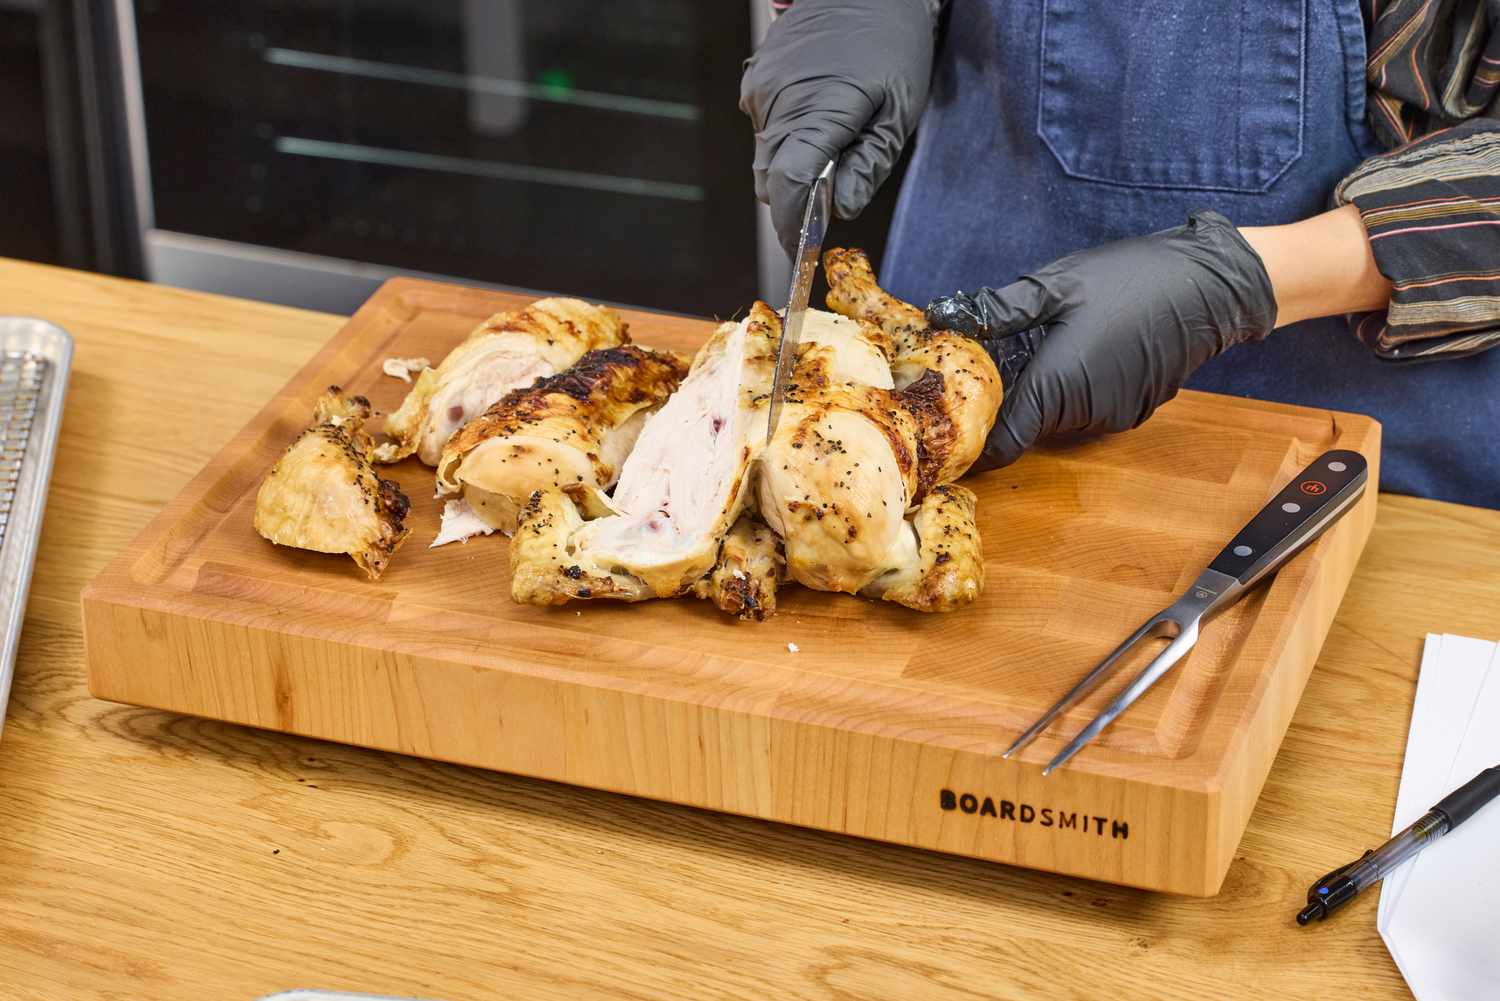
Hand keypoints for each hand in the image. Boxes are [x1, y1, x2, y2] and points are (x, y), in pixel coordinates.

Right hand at [740, 0, 937, 256]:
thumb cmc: (891, 41)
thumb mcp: (899, 110)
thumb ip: (869, 165)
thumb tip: (840, 210)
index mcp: (815, 112)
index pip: (788, 188)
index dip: (793, 228)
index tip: (802, 254)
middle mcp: (775, 103)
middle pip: (771, 181)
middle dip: (796, 202)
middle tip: (831, 202)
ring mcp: (760, 89)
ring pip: (766, 156)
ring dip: (793, 167)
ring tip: (836, 145)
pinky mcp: (755, 79)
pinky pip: (765, 128)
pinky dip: (788, 139)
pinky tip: (821, 117)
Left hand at [926, 212, 1277, 470]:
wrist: (1209, 285)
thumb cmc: (1130, 279)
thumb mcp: (1055, 285)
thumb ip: (998, 309)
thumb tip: (946, 316)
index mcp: (1055, 386)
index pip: (1001, 445)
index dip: (975, 444)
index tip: (953, 430)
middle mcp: (1083, 414)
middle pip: (1027, 428)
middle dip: (1008, 404)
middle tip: (992, 365)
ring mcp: (1113, 416)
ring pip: (1058, 419)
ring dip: (1044, 393)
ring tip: (1041, 348)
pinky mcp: (1134, 411)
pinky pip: (1088, 410)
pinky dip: (1076, 390)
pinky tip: (1081, 350)